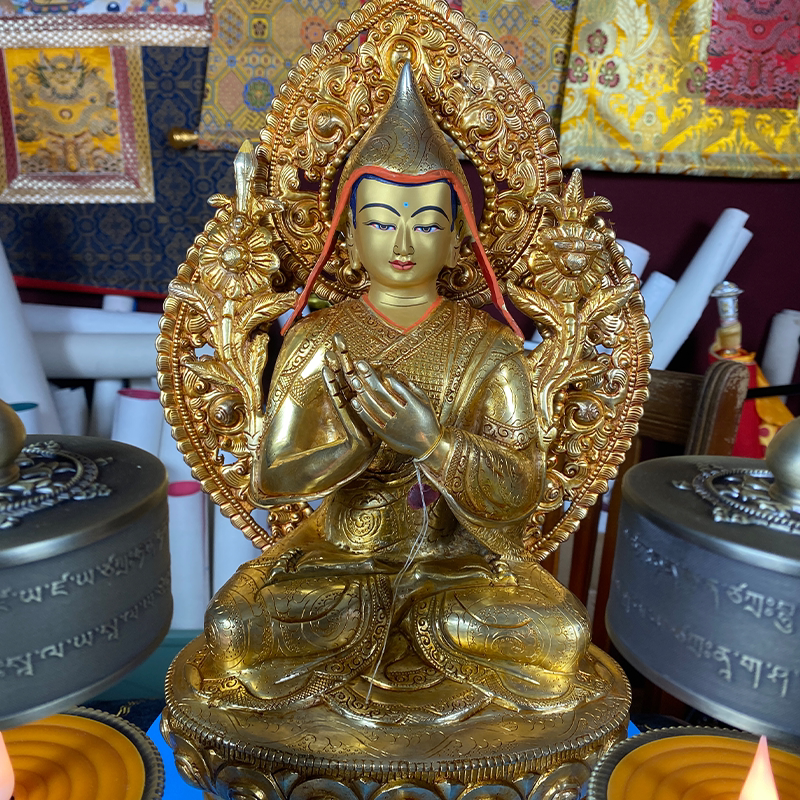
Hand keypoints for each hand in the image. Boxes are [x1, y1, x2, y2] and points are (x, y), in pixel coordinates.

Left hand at [328, 334, 440, 457]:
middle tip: (359, 364)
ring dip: (361, 391)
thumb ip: (410, 387)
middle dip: (368, 376)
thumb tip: (395, 374)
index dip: (382, 374)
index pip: (394, 385)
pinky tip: (355, 400)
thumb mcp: (425, 400)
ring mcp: (392, 424)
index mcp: (412, 403)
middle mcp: (401, 413)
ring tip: (353, 378)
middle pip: (380, 392)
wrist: (428, 445)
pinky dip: (361, 410)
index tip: (373, 365)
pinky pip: (370, 420)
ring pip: (373, 405)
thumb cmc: (427, 419)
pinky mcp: (385, 434)